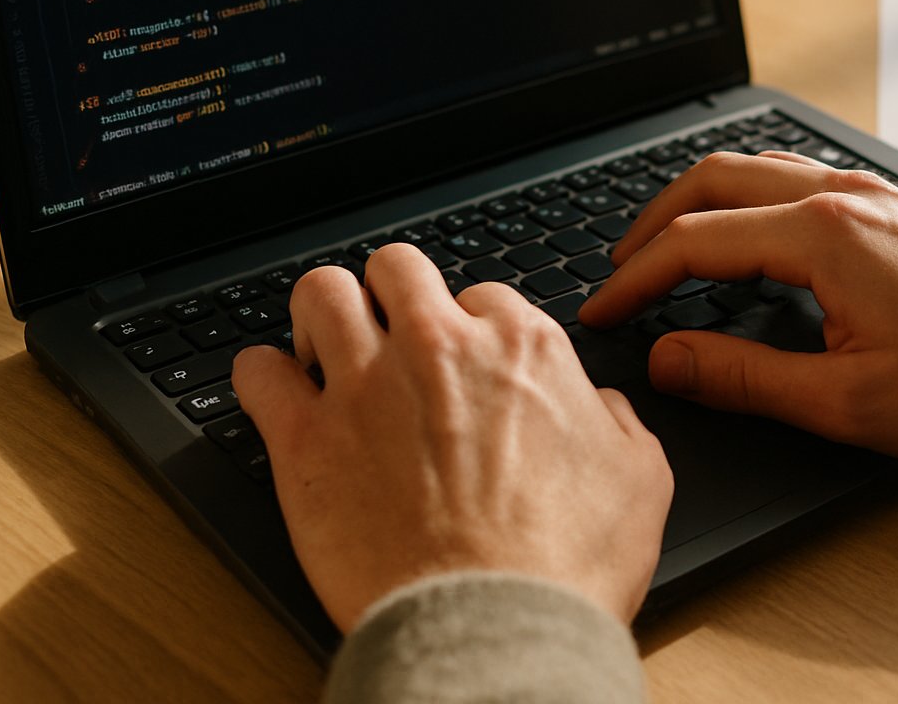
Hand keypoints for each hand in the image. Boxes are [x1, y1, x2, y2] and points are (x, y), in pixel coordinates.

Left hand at [232, 244, 673, 631]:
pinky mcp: (305, 438)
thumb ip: (619, 422)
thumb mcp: (640, 479)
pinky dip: (262, 375)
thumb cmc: (567, 566)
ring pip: (321, 292)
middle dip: (393, 295)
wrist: (495, 628)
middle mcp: (439, 347)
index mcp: (521, 347)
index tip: (464, 362)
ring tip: (326, 350)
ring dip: (324, 315)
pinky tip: (275, 393)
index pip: (482, 295)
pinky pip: (257, 371)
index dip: (471, 329)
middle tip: (390, 337)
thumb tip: (600, 406)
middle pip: (396, 268)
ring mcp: (366, 385)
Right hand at [578, 152, 897, 459]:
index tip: (603, 311)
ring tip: (668, 251)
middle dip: (652, 222)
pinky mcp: (892, 205)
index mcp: (823, 235)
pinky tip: (747, 240)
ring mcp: (871, 193)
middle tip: (620, 271)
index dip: (635, 278)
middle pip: (713, 179)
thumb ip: (746, 377)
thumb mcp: (852, 401)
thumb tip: (669, 358)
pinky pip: (794, 179)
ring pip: (755, 170)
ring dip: (699, 204)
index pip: (695, 241)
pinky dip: (745, 201)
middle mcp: (842, 196)